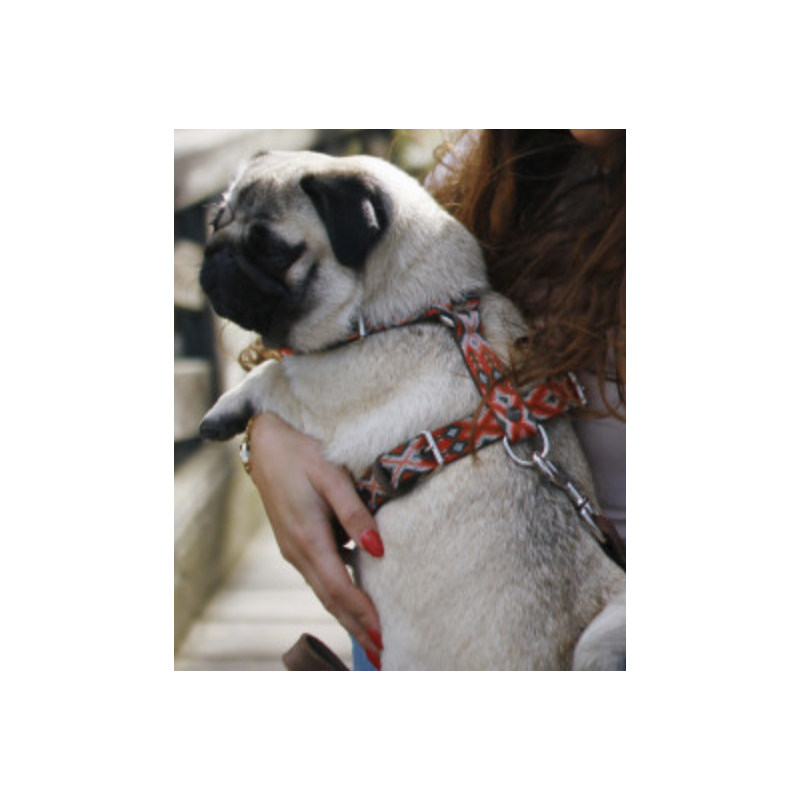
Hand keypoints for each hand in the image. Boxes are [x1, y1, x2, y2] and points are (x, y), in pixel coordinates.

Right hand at [248, 412, 383, 665]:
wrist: (264, 443)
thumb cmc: (301, 454)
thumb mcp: (332, 475)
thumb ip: (355, 512)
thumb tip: (378, 549)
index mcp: (308, 538)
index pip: (339, 588)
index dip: (362, 615)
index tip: (384, 636)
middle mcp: (298, 552)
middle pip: (331, 599)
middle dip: (357, 628)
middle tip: (383, 654)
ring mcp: (293, 550)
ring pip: (324, 591)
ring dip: (348, 615)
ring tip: (373, 636)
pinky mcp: (295, 542)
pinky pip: (320, 576)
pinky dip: (339, 594)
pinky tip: (356, 599)